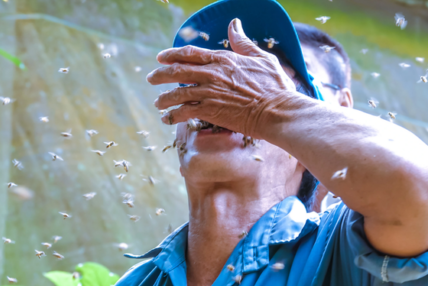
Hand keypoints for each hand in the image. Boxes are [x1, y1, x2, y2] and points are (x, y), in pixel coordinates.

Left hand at [147, 18, 295, 137]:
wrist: (277, 111)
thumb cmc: (275, 87)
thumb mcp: (262, 58)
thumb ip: (243, 43)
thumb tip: (234, 24)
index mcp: (223, 60)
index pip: (190, 53)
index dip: (172, 54)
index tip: (160, 58)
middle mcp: (212, 74)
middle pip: (177, 71)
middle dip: (160, 74)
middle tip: (150, 78)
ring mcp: (209, 92)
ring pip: (176, 93)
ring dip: (163, 98)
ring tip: (157, 103)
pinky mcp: (209, 111)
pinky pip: (183, 112)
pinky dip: (172, 115)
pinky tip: (167, 119)